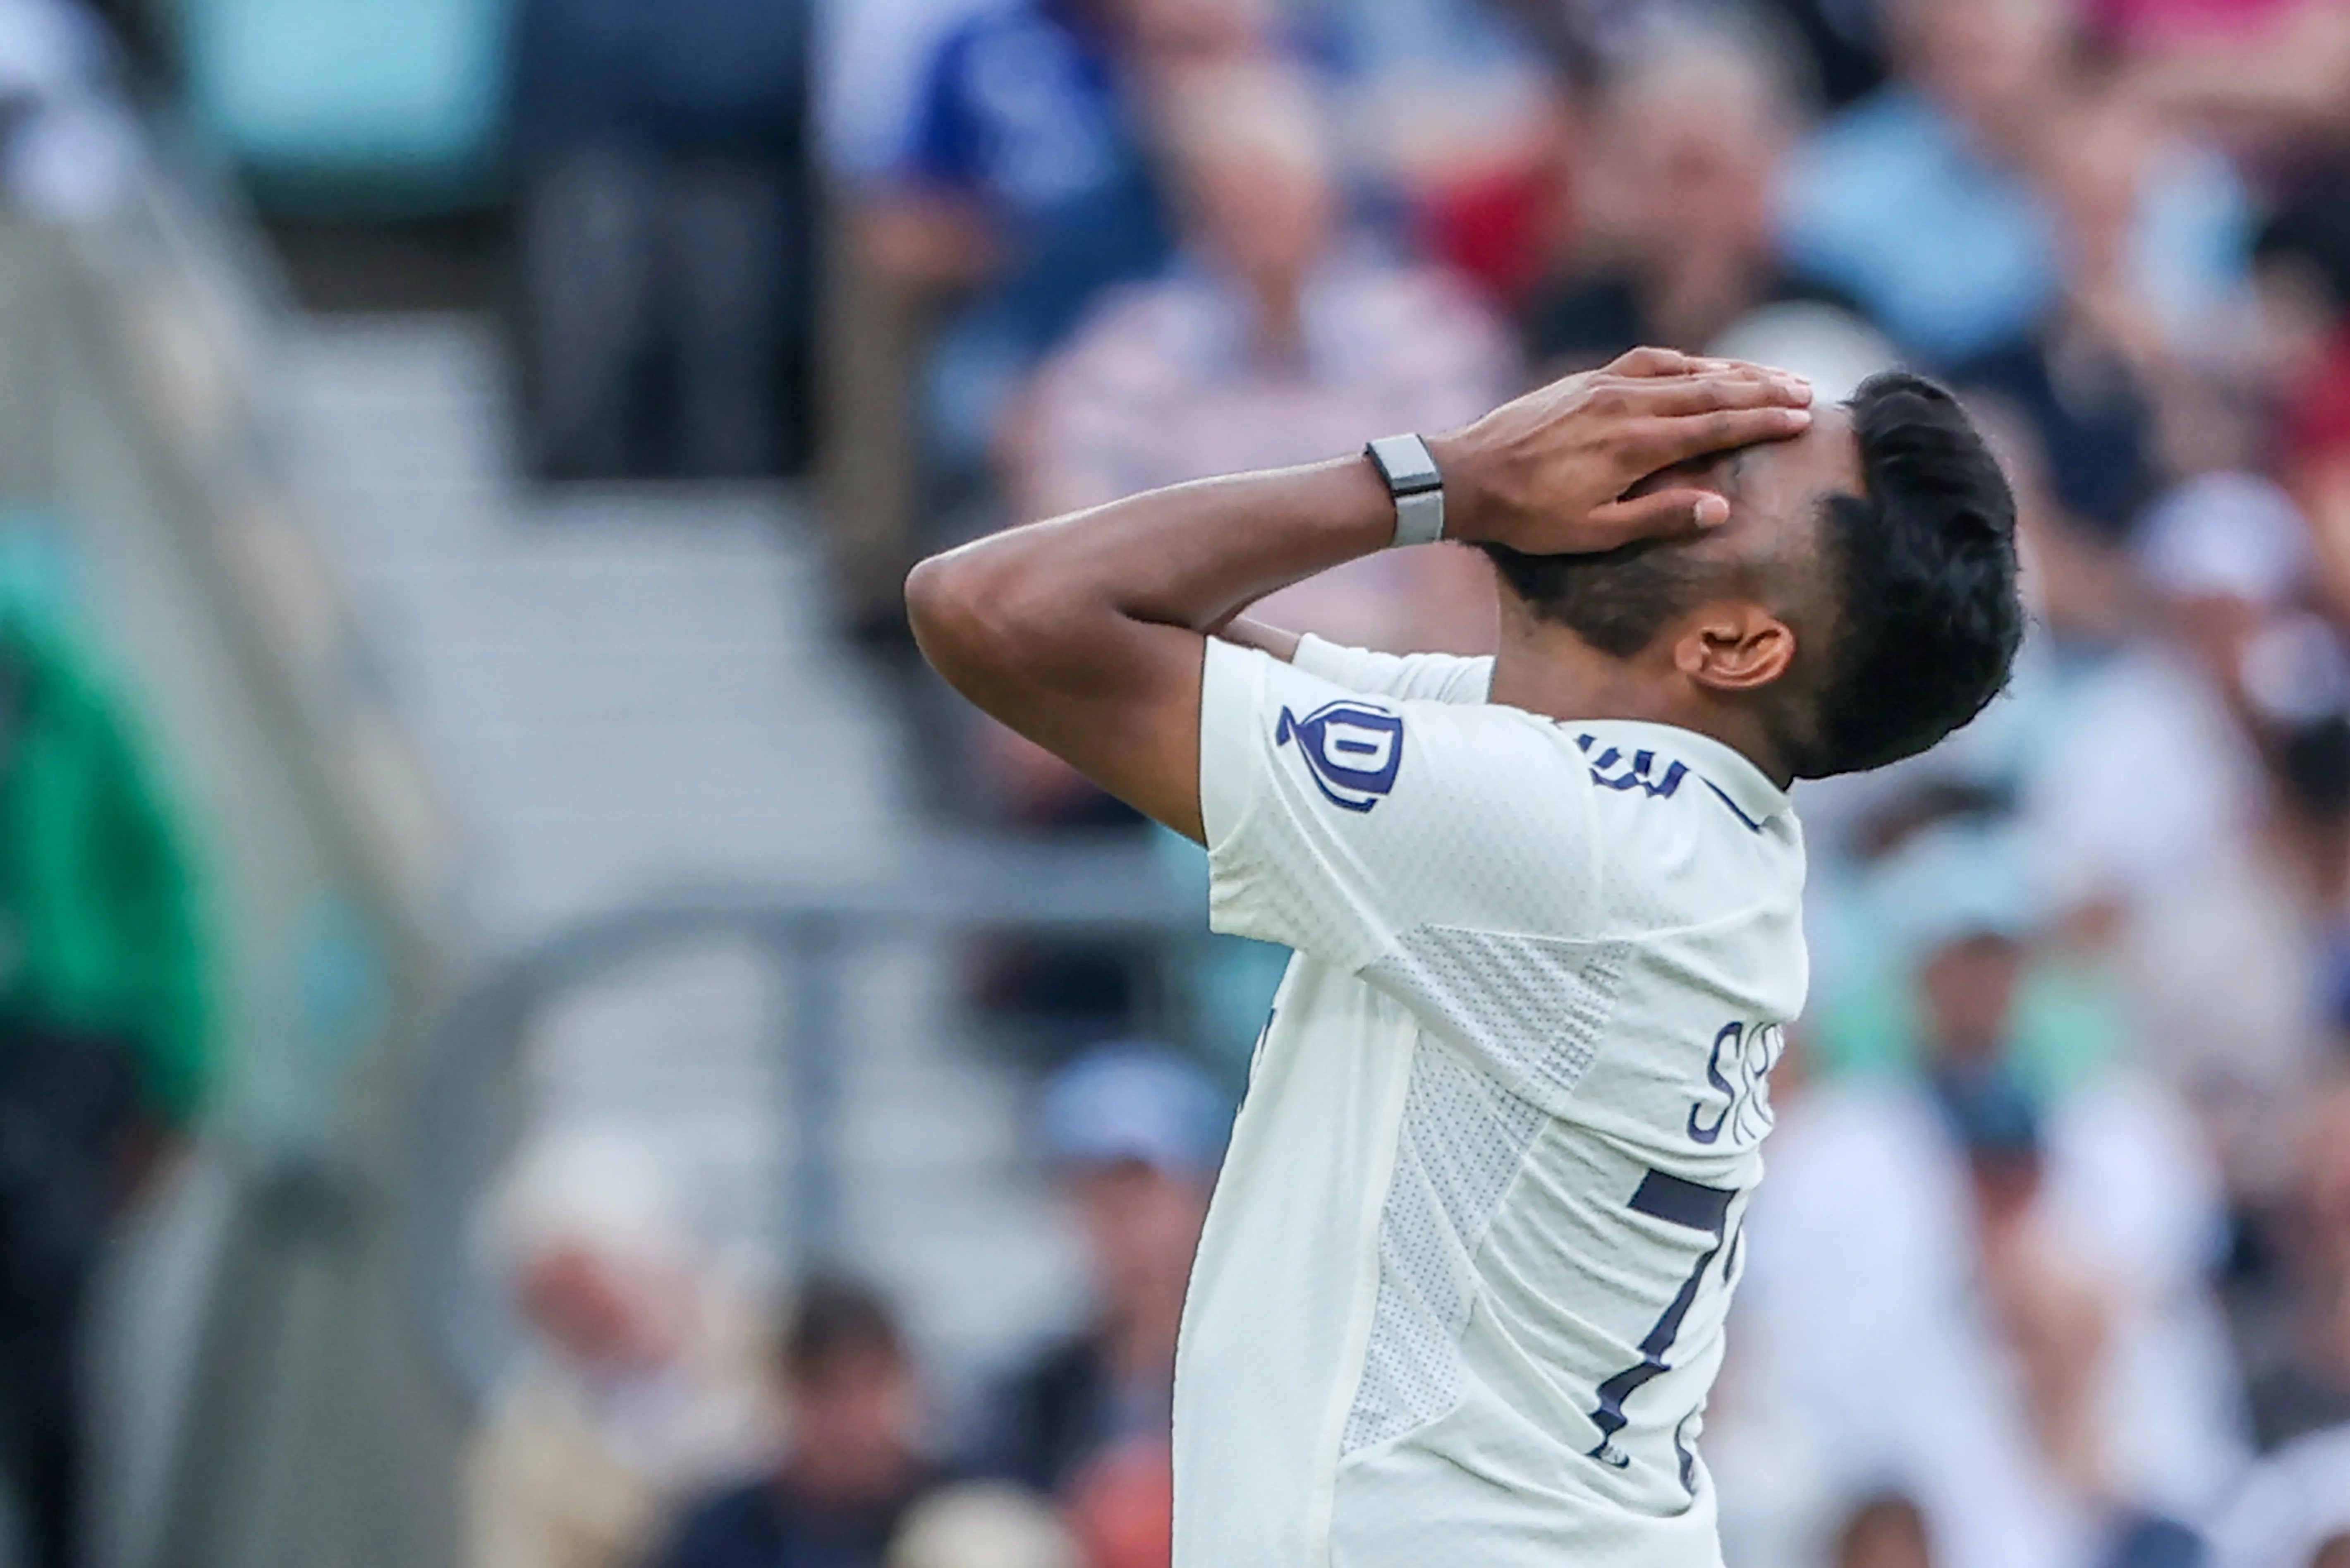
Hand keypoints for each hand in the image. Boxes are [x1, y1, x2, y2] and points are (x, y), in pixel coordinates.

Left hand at [1425, 347, 1813, 553]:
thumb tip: (1719, 507)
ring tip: (1772, 375)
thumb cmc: (1528, 516)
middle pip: (1711, 389)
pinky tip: (1703, 367)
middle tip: (1808, 391)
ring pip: (1684, 369)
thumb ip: (1659, 517)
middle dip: (1764, 389)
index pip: (1717, 426)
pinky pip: (1649, 362)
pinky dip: (1686, 362)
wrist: (1466, 476)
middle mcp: (1626, 404)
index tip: (1803, 418)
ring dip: (1732, 371)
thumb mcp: (1594, 532)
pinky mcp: (1586, 380)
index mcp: (1635, 444)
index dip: (1763, 421)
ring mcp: (1605, 385)